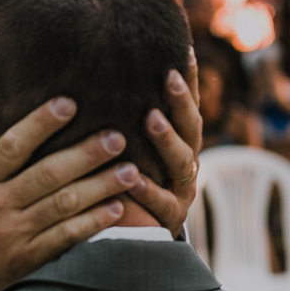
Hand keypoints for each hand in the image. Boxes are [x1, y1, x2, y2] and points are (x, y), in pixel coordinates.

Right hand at [0, 97, 135, 290]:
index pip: (11, 147)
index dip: (40, 124)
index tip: (69, 104)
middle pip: (47, 173)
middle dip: (85, 154)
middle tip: (117, 137)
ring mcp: (15, 233)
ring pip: (63, 204)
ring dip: (100, 186)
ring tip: (130, 171)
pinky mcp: (29, 258)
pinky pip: (66, 236)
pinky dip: (93, 222)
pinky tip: (117, 208)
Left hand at [126, 51, 201, 236]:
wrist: (132, 239)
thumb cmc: (122, 183)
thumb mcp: (126, 151)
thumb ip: (121, 122)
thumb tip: (99, 75)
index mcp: (179, 144)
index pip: (186, 108)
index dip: (189, 82)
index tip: (183, 52)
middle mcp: (185, 165)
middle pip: (190, 129)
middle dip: (181, 103)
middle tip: (169, 78)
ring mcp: (181, 192)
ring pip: (181, 161)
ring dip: (166, 138)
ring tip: (151, 118)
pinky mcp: (169, 220)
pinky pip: (160, 202)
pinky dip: (146, 189)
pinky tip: (132, 177)